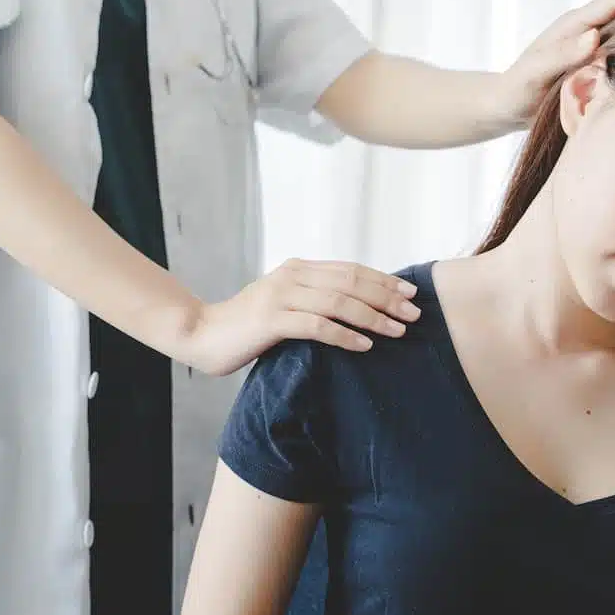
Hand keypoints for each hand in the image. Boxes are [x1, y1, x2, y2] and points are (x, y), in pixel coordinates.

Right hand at [177, 259, 421, 376]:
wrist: (200, 333)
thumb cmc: (245, 326)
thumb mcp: (282, 304)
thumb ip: (311, 300)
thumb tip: (354, 308)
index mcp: (297, 269)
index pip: (350, 269)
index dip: (383, 280)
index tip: (410, 293)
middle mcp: (291, 276)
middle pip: (351, 282)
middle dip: (387, 297)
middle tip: (414, 313)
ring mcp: (280, 297)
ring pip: (339, 302)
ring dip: (373, 317)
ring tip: (397, 331)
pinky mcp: (271, 321)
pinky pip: (317, 326)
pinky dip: (345, 335)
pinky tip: (364, 346)